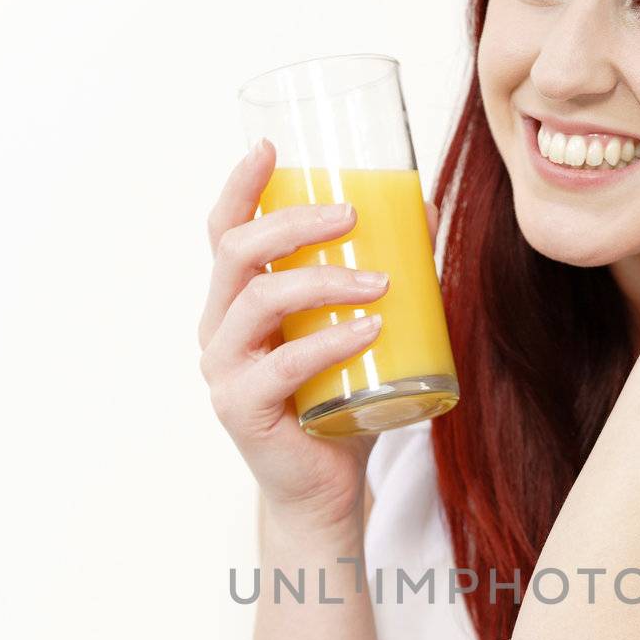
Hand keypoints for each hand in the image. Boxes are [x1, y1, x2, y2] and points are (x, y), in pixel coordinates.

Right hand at [199, 139, 439, 532]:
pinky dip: (329, 342)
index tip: (270, 147)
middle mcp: (218, 331)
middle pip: (236, 253)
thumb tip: (420, 206)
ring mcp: (225, 371)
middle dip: (292, 222)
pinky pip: (283, 364)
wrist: (326, 492)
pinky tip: (369, 329)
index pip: (225, 232)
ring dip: (322, 280)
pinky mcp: (242, 409)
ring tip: (380, 282)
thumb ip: (378, 275)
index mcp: (235, 304)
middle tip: (350, 215)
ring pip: (259, 301)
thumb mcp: (359, 331)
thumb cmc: (341, 406)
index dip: (241, 186)